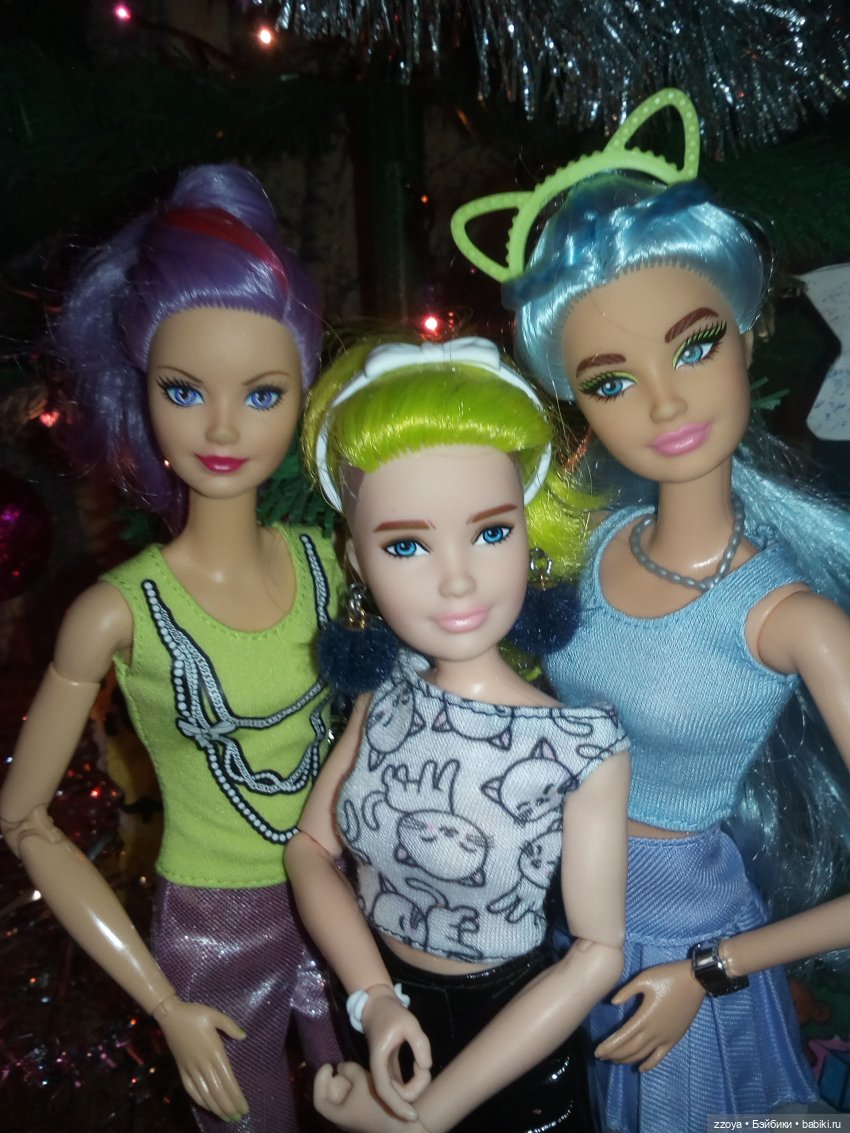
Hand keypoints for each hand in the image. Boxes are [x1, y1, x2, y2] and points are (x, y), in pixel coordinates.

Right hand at [153, 994, 247, 1119]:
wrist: (170, 1015)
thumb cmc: (195, 1014)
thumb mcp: (214, 1015)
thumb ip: (230, 1026)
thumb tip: (244, 1035)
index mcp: (214, 1052)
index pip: (228, 1080)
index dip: (236, 1096)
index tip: (244, 1108)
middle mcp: (203, 1063)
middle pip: (218, 1091)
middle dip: (228, 1106)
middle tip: (238, 1118)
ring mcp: (190, 1068)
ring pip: (204, 1092)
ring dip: (216, 1106)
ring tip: (226, 1117)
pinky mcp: (181, 1068)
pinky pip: (190, 1088)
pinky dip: (199, 1100)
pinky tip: (206, 1106)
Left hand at [314, 1062, 430, 1132]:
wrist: (401, 1122)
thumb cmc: (377, 1103)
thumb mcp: (361, 1080)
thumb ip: (348, 1069)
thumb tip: (341, 1067)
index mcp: (337, 1115)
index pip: (319, 1100)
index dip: (319, 1081)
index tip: (328, 1065)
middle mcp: (343, 1119)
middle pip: (331, 1098)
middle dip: (335, 1080)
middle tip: (343, 1067)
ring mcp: (354, 1118)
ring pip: (343, 1098)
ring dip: (346, 1083)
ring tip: (354, 1070)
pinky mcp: (364, 1115)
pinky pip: (353, 1100)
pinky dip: (354, 1088)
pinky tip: (364, 1079)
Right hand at [361, 987, 431, 1117]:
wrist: (377, 1004)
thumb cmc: (392, 1012)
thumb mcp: (410, 1022)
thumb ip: (420, 1044)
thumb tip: (426, 1067)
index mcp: (378, 1061)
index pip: (385, 1091)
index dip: (398, 1105)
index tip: (414, 1113)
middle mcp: (378, 1069)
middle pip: (393, 1094)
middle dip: (413, 1091)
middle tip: (425, 1070)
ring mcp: (382, 1069)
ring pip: (397, 1090)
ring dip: (413, 1087)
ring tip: (423, 1066)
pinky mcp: (388, 1066)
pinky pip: (398, 1083)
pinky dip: (410, 1083)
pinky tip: (420, 1071)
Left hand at [594, 960, 704, 1071]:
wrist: (694, 981)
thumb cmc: (667, 977)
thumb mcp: (643, 979)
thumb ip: (626, 992)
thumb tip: (612, 1003)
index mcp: (644, 1017)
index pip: (622, 1038)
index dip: (609, 1046)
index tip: (597, 1052)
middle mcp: (653, 1032)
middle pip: (630, 1049)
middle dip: (614, 1054)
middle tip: (602, 1057)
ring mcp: (665, 1038)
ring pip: (643, 1054)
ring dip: (628, 1059)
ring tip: (615, 1061)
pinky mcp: (674, 1039)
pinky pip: (660, 1057)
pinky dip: (649, 1064)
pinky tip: (641, 1068)